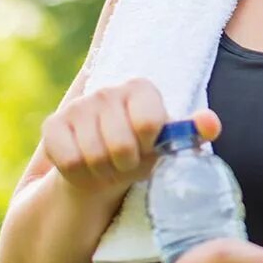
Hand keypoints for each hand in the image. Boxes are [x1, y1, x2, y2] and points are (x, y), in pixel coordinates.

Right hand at [42, 77, 219, 196]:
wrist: (105, 170)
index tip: (150, 145)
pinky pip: (69, 160)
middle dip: (126, 163)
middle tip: (127, 161)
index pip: (148, 123)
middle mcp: (107, 91)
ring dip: (103, 170)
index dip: (149, 144)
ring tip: (109, 165)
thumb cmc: (145, 152)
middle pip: (120, 144)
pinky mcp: (52, 125)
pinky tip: (86, 166)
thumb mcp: (172, 144)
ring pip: (93, 155)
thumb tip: (211, 124)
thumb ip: (194, 132)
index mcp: (141, 88)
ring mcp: (78, 106)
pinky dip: (80, 174)